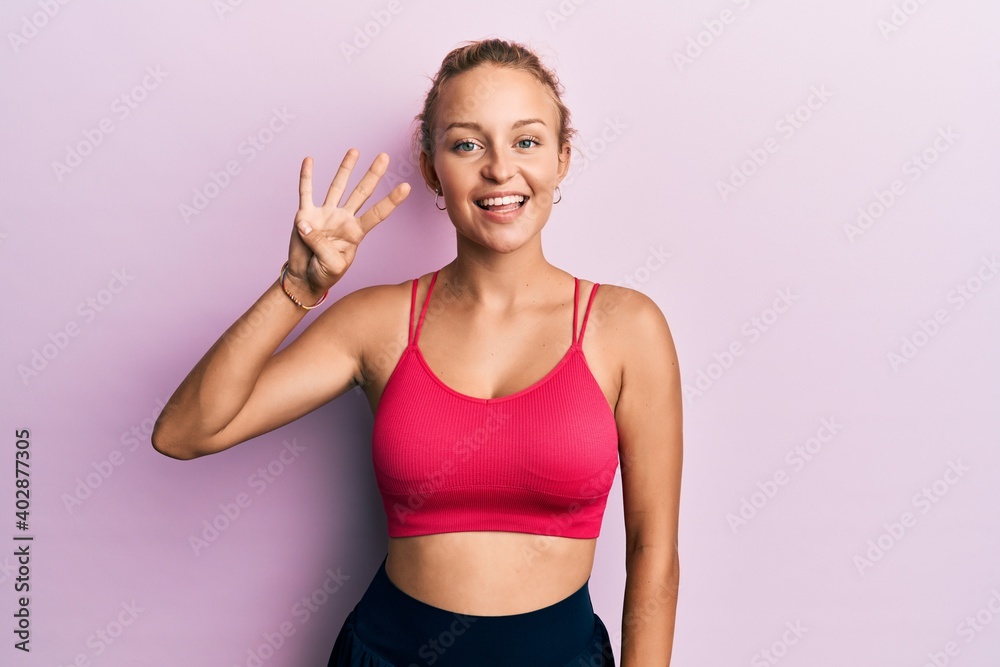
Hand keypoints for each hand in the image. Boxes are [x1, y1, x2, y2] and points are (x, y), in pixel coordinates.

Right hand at [286, 149, 409, 296]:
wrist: (304, 278)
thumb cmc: (324, 274)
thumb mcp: (332, 265)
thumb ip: (322, 245)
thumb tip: (306, 223)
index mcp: (356, 232)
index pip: (378, 213)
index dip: (392, 200)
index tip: (406, 186)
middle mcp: (344, 219)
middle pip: (362, 192)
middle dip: (373, 174)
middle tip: (385, 156)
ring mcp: (325, 215)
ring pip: (337, 186)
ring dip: (346, 168)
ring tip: (355, 151)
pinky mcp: (305, 215)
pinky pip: (306, 192)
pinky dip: (307, 176)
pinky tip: (309, 160)